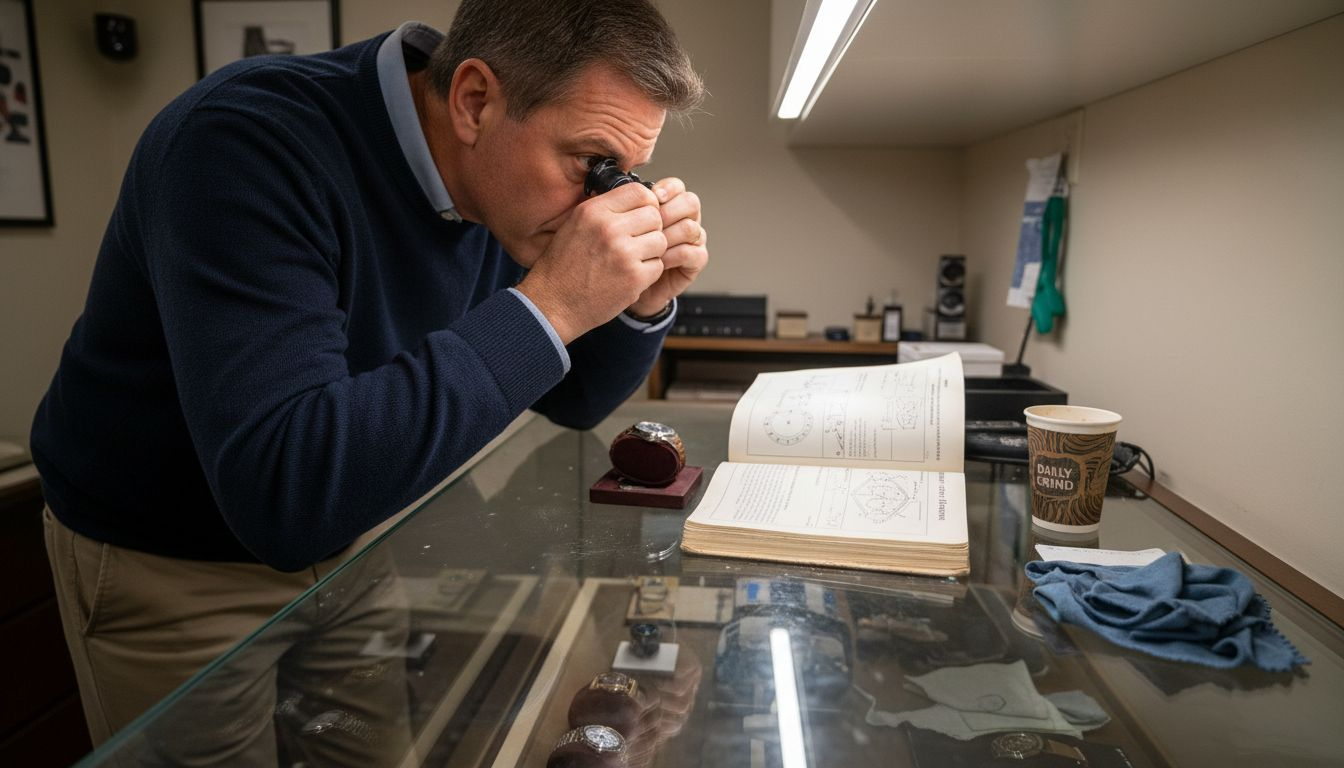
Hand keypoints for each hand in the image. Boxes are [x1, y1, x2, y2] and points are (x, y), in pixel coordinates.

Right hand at [516, 183, 665, 342]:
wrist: (554, 303)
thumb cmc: (564, 265)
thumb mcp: (575, 225)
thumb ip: (604, 210)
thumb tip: (638, 198)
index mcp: (594, 211)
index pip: (640, 192)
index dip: (647, 204)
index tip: (641, 217)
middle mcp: (609, 228)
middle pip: (655, 216)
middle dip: (650, 229)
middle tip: (637, 243)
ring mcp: (623, 253)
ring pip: (660, 241)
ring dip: (651, 252)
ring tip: (631, 261)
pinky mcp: (634, 277)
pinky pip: (658, 266)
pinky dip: (648, 273)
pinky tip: (628, 277)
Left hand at [627, 177, 707, 317]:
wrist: (623, 286)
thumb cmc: (618, 254)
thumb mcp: (615, 225)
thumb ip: (621, 205)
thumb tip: (614, 183)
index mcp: (667, 205)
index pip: (677, 187)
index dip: (668, 189)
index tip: (654, 197)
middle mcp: (683, 220)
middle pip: (690, 203)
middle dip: (669, 211)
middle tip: (651, 224)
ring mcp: (691, 240)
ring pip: (690, 228)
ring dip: (668, 236)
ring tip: (647, 247)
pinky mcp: (695, 262)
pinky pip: (691, 252)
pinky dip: (672, 256)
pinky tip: (656, 261)